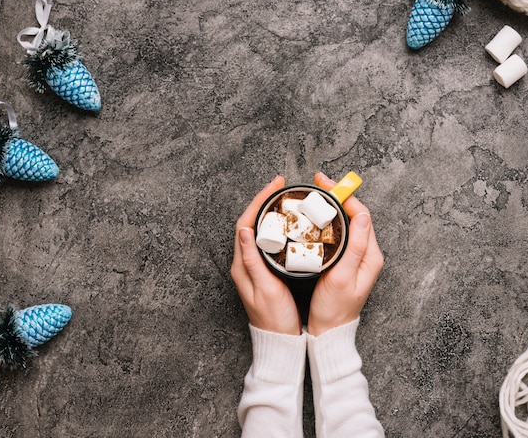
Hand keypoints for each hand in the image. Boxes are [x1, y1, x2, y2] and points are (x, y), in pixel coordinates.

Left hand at [231, 176, 301, 334]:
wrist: (278, 341)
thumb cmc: (274, 319)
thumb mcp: (266, 289)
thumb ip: (254, 261)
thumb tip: (244, 231)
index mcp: (242, 265)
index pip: (246, 223)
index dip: (260, 202)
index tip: (275, 187)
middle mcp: (243, 263)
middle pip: (249, 222)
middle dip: (264, 201)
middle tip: (281, 186)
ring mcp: (252, 266)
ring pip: (257, 230)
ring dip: (268, 211)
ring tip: (283, 199)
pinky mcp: (261, 271)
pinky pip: (265, 240)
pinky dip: (273, 226)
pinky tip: (285, 223)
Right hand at [307, 172, 383, 335]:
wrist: (330, 331)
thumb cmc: (334, 309)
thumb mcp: (342, 278)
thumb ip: (355, 247)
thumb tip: (362, 216)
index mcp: (370, 255)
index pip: (361, 215)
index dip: (343, 196)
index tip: (325, 184)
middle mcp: (367, 253)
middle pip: (355, 215)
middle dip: (337, 196)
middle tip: (317, 183)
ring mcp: (358, 257)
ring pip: (347, 222)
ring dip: (333, 206)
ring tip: (315, 195)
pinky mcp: (347, 261)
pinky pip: (341, 233)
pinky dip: (329, 220)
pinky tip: (317, 218)